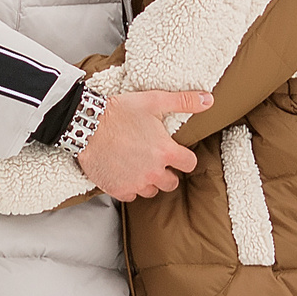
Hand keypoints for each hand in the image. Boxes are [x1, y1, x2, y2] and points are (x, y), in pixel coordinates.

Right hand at [76, 90, 211, 201]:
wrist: (86, 125)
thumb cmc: (120, 112)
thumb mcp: (155, 101)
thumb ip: (184, 101)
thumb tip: (209, 99)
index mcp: (166, 152)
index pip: (190, 164)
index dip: (184, 158)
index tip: (175, 152)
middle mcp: (154, 172)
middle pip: (172, 183)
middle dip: (166, 172)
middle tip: (154, 159)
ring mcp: (136, 183)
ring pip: (152, 191)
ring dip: (148, 181)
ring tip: (137, 165)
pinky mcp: (118, 190)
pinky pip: (131, 196)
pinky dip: (129, 187)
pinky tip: (123, 172)